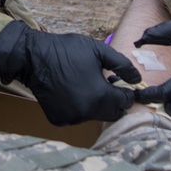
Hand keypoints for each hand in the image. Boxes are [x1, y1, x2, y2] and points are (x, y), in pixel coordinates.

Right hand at [0, 21, 141, 125]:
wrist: (33, 57)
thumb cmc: (67, 51)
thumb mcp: (98, 50)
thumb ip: (122, 65)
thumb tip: (138, 79)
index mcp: (100, 96)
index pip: (125, 102)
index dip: (127, 92)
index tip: (122, 84)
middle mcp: (88, 112)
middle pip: (112, 114)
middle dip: (113, 101)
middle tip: (106, 85)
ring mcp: (72, 118)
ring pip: (94, 116)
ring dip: (96, 105)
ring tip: (87, 85)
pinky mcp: (59, 120)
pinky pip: (77, 117)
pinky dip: (78, 108)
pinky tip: (71, 92)